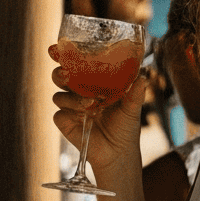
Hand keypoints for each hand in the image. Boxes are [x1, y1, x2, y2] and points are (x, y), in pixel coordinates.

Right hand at [50, 46, 147, 186]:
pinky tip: (84, 117)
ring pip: (58, 94)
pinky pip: (59, 113)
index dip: (63, 55)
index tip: (56, 48)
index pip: (75, 65)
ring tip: (90, 103)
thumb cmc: (125, 127)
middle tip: (67, 74)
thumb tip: (142, 76)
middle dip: (60, 73)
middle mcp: (77, 93)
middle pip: (59, 76)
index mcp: (90, 83)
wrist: (119, 152)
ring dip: (72, 97)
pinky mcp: (65, 122)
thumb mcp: (132, 108)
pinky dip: (70, 113)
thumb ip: (135, 93)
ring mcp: (69, 108)